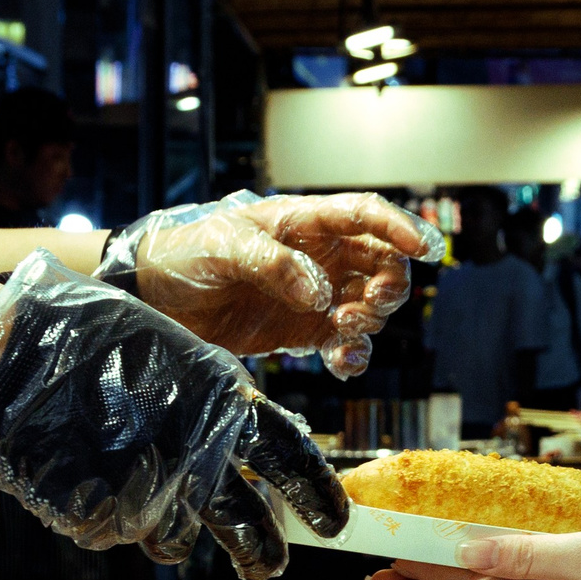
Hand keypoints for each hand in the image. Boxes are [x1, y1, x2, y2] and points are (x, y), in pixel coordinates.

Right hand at [0, 253, 346, 579]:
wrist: (10, 358)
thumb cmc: (88, 339)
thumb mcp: (170, 352)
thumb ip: (210, 400)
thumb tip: (241, 440)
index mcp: (222, 403)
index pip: (292, 457)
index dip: (317, 494)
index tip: (335, 521)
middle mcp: (196, 454)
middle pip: (249, 524)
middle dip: (264, 553)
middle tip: (269, 567)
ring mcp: (148, 492)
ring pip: (177, 539)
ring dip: (168, 529)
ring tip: (140, 496)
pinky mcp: (104, 519)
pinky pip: (119, 531)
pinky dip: (110, 515)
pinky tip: (88, 476)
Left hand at [98, 191, 443, 377]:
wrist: (155, 296)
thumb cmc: (185, 252)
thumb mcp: (223, 246)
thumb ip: (272, 264)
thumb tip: (317, 294)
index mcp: (303, 222)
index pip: (365, 215)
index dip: (399, 227)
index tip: (425, 248)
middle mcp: (318, 257)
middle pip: (382, 264)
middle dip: (389, 286)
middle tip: (366, 307)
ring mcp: (314, 296)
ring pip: (371, 306)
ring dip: (371, 322)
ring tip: (341, 334)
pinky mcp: (303, 332)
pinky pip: (346, 344)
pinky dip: (354, 356)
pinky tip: (343, 364)